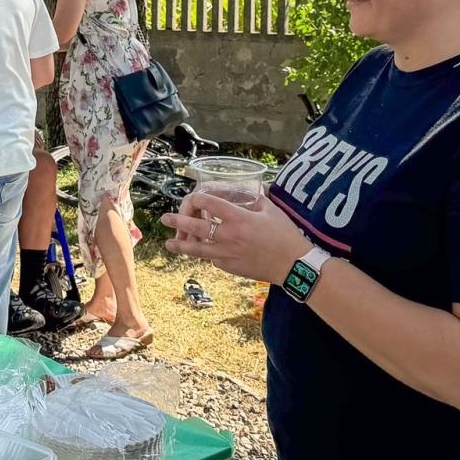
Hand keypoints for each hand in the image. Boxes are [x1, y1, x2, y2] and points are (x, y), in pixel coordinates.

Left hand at [161, 190, 309, 284]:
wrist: (294, 266)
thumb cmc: (285, 235)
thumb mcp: (270, 210)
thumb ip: (253, 199)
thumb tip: (243, 191)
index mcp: (239, 218)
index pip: (210, 203)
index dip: (198, 198)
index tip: (194, 197)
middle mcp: (229, 236)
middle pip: (196, 226)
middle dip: (178, 220)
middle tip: (165, 217)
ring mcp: (227, 254)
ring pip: (197, 249)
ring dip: (181, 244)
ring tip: (169, 243)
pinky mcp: (229, 267)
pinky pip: (212, 258)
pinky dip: (206, 253)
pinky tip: (203, 250)